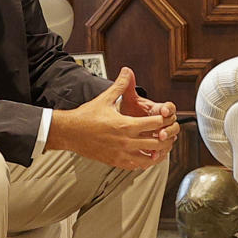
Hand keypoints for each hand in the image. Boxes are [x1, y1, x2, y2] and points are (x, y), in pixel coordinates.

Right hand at [51, 67, 175, 168]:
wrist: (70, 132)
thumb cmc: (86, 116)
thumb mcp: (105, 98)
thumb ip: (120, 85)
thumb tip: (127, 71)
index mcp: (126, 125)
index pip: (155, 124)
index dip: (164, 120)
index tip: (166, 118)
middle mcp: (125, 142)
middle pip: (156, 143)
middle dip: (165, 138)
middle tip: (167, 133)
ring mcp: (121, 154)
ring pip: (148, 158)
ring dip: (156, 152)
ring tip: (159, 146)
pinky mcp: (115, 162)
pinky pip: (135, 166)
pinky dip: (143, 161)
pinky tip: (145, 155)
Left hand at [116, 71, 180, 147]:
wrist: (122, 125)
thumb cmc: (127, 110)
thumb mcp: (126, 99)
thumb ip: (127, 86)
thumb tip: (126, 71)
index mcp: (157, 109)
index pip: (169, 107)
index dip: (168, 109)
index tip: (163, 111)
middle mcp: (161, 121)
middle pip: (174, 125)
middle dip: (169, 129)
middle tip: (161, 133)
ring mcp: (160, 134)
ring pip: (170, 139)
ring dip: (166, 143)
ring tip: (157, 145)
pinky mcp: (156, 146)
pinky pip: (162, 151)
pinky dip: (158, 154)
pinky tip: (152, 157)